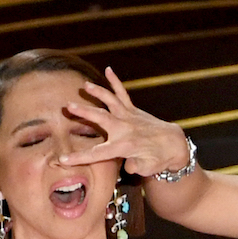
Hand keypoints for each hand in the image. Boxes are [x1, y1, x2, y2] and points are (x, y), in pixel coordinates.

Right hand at [60, 67, 191, 177]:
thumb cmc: (159, 159)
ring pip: (111, 101)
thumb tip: (129, 166)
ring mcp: (128, 116)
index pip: (97, 153)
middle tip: (68, 107)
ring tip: (85, 85)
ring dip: (98, 92)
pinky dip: (116, 81)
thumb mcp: (148, 168)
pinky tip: (108, 69)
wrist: (174, 144)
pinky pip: (123, 94)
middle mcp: (124, 128)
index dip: (79, 157)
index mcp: (124, 146)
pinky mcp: (133, 110)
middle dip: (84, 113)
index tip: (63, 159)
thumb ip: (137, 167)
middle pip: (101, 118)